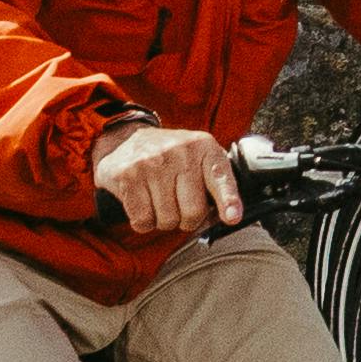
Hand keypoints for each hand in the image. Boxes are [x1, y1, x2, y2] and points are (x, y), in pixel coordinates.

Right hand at [94, 122, 245, 238]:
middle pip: (193, 212)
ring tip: (160, 201)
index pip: (221, 177)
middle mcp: (180, 152)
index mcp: (204, 147)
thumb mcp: (200, 159)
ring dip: (164, 221)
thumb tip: (229, 218)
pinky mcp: (128, 176)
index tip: (232, 218)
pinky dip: (144, 222)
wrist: (129, 139)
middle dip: (188, 221)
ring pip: (167, 220)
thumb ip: (217, 184)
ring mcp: (152, 163)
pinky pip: (143, 221)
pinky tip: (144, 204)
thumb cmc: (172, 158)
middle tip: (181, 208)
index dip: (228, 200)